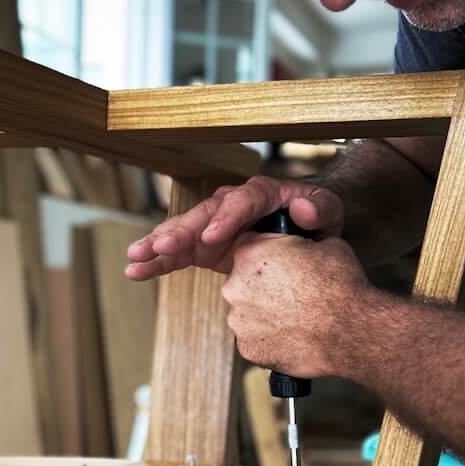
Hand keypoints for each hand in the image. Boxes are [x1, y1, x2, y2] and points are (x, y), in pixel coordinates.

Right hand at [125, 175, 345, 280]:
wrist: (308, 227)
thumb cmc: (318, 217)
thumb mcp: (329, 210)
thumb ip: (321, 208)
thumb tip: (302, 208)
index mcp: (262, 194)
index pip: (241, 201)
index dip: (225, 219)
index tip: (211, 238)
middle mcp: (232, 206)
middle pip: (203, 215)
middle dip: (180, 232)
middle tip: (160, 247)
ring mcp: (215, 226)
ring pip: (183, 232)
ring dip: (158, 245)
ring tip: (135, 260)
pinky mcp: (205, 247)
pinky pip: (179, 254)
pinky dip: (158, 262)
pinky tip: (136, 272)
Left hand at [221, 233, 371, 378]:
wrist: (348, 330)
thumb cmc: (339, 287)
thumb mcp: (324, 244)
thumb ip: (298, 243)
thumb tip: (301, 246)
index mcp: (250, 254)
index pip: (249, 247)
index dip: (269, 255)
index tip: (283, 265)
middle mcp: (235, 286)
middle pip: (243, 281)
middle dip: (263, 286)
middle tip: (291, 293)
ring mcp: (239, 320)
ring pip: (247, 312)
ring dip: (264, 313)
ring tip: (294, 317)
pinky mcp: (248, 348)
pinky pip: (254, 340)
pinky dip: (268, 338)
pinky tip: (291, 336)